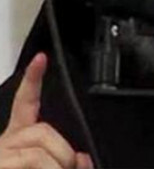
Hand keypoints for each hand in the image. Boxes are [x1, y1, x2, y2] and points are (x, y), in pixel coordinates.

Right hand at [0, 53, 92, 168]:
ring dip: (57, 166)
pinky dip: (49, 168)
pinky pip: (31, 160)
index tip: (41, 59)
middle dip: (63, 153)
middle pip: (43, 131)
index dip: (33, 81)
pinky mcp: (0, 163)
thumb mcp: (52, 168)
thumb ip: (68, 164)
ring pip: (40, 149)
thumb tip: (83, 159)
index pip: (24, 107)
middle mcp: (3, 146)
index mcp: (14, 144)